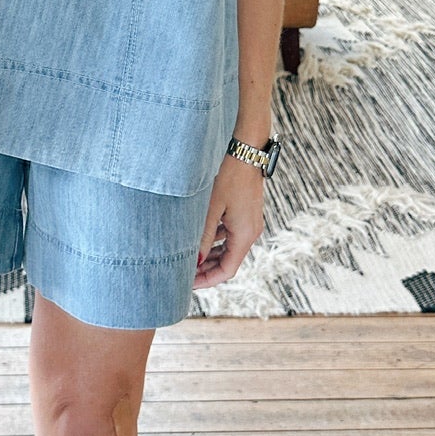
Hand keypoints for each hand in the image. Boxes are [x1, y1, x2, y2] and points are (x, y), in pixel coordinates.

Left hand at [193, 154, 266, 291]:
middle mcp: (250, 233)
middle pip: (228, 262)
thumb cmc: (229, 177)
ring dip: (210, 255)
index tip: (188, 283)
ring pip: (229, 249)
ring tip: (189, 257)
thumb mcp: (211, 208)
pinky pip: (231, 235)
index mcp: (244, 235)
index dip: (208, 280)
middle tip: (184, 272)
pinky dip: (216, 241)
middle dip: (207, 269)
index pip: (227, 270)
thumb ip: (203, 236)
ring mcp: (249, 223)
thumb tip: (195, 262)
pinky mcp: (246, 214)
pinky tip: (200, 238)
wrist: (247, 152)